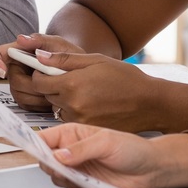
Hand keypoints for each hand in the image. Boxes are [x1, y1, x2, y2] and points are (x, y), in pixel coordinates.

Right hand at [0, 32, 78, 103]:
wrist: (80, 73)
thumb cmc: (68, 54)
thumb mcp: (57, 43)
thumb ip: (40, 40)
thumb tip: (20, 39)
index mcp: (17, 52)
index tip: (4, 72)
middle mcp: (15, 69)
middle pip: (10, 79)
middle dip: (31, 82)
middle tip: (48, 80)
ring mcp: (20, 85)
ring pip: (18, 94)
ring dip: (38, 94)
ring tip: (56, 88)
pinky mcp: (28, 99)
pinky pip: (27, 105)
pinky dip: (41, 103)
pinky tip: (54, 97)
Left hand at [19, 51, 167, 128]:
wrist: (149, 103)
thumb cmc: (125, 78)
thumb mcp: (95, 60)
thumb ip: (64, 59)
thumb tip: (38, 57)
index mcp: (72, 85)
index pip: (38, 82)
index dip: (40, 75)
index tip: (47, 71)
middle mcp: (72, 105)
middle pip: (47, 95)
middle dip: (54, 86)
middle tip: (73, 80)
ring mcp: (80, 120)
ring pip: (57, 108)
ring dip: (64, 100)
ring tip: (86, 93)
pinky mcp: (87, 130)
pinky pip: (70, 119)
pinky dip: (75, 112)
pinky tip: (92, 105)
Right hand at [40, 124, 187, 187]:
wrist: (152, 169)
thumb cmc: (133, 148)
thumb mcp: (107, 143)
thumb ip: (81, 149)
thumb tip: (59, 155)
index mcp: (72, 133)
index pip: (44, 138)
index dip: (33, 144)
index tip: (28, 150)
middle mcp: (71, 151)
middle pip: (45, 160)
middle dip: (51, 166)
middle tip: (65, 169)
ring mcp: (77, 168)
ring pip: (56, 177)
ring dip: (65, 179)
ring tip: (84, 176)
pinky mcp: (85, 184)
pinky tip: (92, 184)